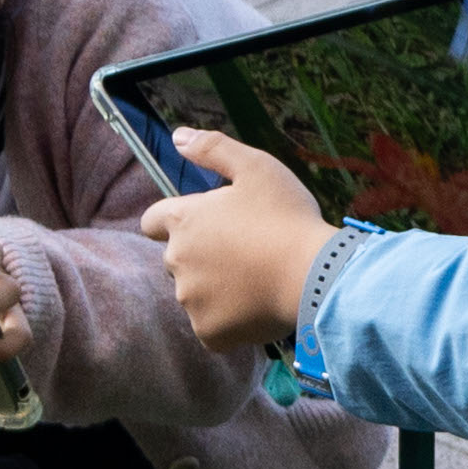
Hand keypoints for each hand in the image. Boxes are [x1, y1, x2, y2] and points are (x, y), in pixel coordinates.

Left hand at [141, 131, 331, 348]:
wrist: (315, 275)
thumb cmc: (287, 217)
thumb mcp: (256, 168)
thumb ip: (213, 149)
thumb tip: (178, 137)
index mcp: (183, 221)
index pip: (153, 220)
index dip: (173, 221)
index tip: (205, 224)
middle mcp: (176, 261)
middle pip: (178, 258)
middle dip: (203, 254)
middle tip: (247, 250)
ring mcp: (190, 300)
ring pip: (196, 292)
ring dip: (216, 286)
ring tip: (257, 278)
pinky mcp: (208, 331)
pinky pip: (212, 325)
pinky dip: (229, 318)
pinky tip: (257, 305)